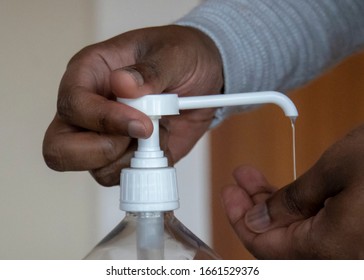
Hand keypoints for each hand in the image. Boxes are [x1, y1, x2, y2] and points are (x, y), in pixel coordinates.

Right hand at [42, 25, 222, 185]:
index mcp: (90, 73)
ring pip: (94, 168)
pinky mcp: (123, 156)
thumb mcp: (173, 54)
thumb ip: (150, 70)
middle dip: (102, 151)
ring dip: (132, 157)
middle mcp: (88, 108)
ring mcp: (102, 136)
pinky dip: (145, 167)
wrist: (204, 81)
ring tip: (158, 131)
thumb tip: (121, 83)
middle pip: (60, 147)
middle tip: (142, 134)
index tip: (141, 123)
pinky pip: (120, 177)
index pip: (73, 104)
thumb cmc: (181, 58)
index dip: (103, 119)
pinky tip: (160, 144)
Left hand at [221, 124, 363, 258]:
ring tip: (255, 179)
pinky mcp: (356, 234)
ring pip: (298, 233)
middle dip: (254, 208)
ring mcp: (350, 247)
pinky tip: (287, 190)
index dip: (240, 220)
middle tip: (239, 183)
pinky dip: (297, 209)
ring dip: (273, 206)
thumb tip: (256, 220)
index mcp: (328, 248)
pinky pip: (317, 229)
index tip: (229, 195)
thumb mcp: (331, 172)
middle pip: (280, 241)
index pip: (265, 246)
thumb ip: (289, 201)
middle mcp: (340, 256)